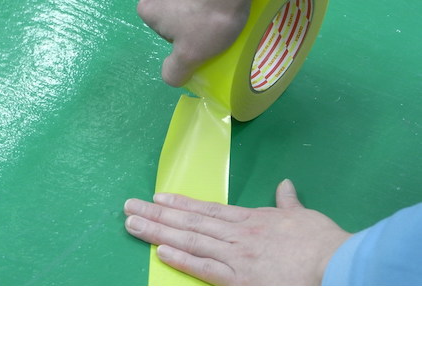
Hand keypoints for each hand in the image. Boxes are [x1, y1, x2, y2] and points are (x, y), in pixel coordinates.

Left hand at [124, 179, 350, 284]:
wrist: (336, 264)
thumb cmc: (320, 240)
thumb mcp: (302, 216)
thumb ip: (288, 201)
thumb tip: (285, 185)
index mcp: (249, 218)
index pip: (206, 209)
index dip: (179, 204)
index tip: (157, 198)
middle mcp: (236, 233)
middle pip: (189, 222)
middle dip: (156, 214)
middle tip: (129, 207)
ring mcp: (235, 256)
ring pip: (189, 240)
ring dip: (158, 232)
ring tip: (133, 224)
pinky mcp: (239, 280)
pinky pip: (205, 267)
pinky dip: (181, 259)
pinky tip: (159, 251)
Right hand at [138, 0, 284, 86]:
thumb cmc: (212, 14)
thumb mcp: (193, 53)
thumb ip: (175, 70)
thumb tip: (169, 78)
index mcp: (147, 8)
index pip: (165, 27)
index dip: (185, 32)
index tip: (204, 29)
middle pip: (170, 1)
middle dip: (187, 6)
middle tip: (214, 10)